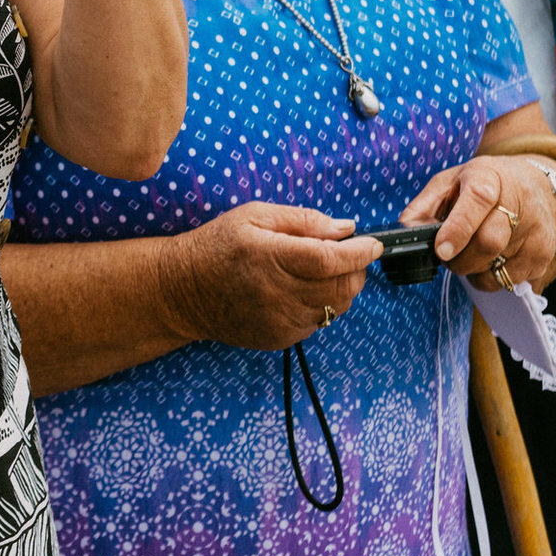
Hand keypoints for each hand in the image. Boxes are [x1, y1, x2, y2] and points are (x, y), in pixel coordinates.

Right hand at [159, 203, 380, 349]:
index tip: (373, 243)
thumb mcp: (254, 215)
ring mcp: (280, 322)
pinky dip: (321, 304)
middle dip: (356, 269)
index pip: (331, 259)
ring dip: (341, 288)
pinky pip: (318, 322)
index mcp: (270, 256)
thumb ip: (302, 220)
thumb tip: (345, 228)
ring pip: (335, 307)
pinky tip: (300, 290)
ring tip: (323, 271)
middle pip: (341, 287)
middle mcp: (277, 294)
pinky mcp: (279, 339)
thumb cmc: (218, 246)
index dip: (359, 252)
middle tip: (349, 254)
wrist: (182, 292)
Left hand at [402, 157, 555, 289]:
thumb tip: (406, 230)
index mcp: (490, 178)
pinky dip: (488, 277)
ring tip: (469, 254)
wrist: (537, 187)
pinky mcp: (543, 257)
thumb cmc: (486, 185)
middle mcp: (519, 204)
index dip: (458, 229)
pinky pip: (506, 282)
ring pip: (496, 269)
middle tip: (447, 254)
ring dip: (472, 270)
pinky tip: (489, 259)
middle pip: (487, 243)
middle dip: (459, 259)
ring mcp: (535, 233)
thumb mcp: (451, 182)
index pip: (478, 201)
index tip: (441, 250)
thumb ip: (425, 205)